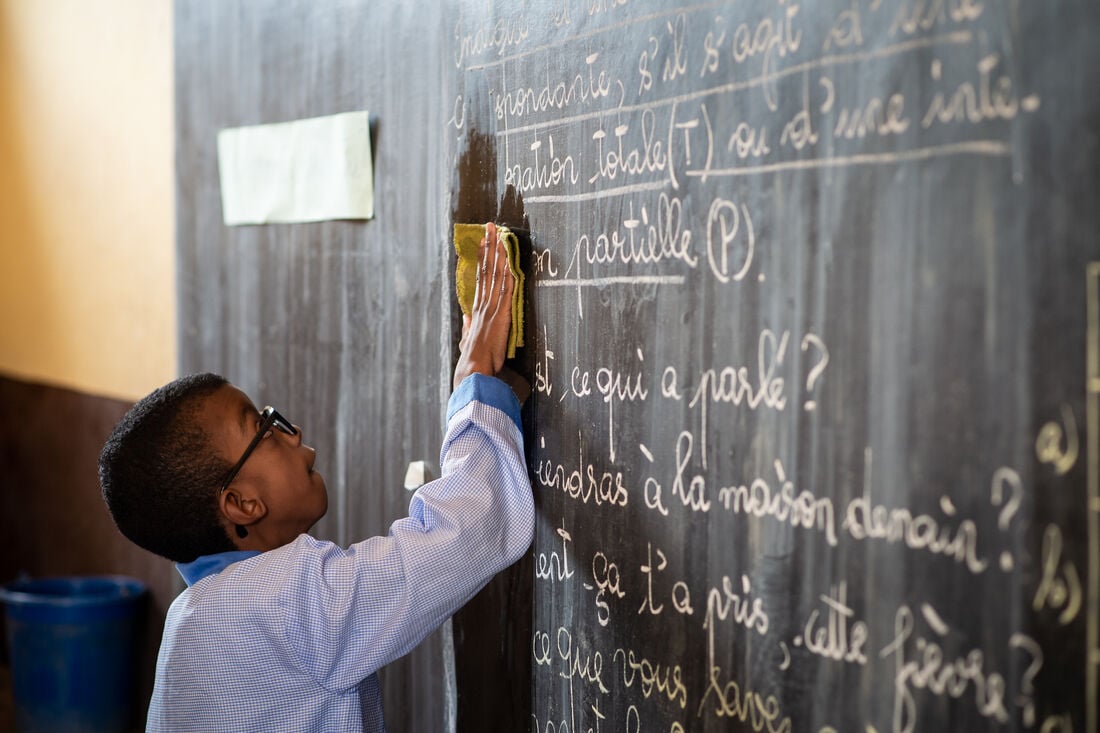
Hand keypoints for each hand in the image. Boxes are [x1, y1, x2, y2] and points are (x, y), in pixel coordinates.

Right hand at [454, 223, 514, 389]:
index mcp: (477, 309)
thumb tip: (466, 319)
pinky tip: (508, 260)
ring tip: (497, 234)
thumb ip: (468, 328)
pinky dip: (506, 274)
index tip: (482, 242)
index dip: (482, 258)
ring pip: (494, 274)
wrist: (474, 368)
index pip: (480, 277)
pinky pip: (505, 290)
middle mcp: (483, 304)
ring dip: (496, 253)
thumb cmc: (473, 358)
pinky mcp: (501, 314)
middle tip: (489, 226)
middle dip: (488, 246)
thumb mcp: (468, 340)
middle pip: (486, 269)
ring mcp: (491, 307)